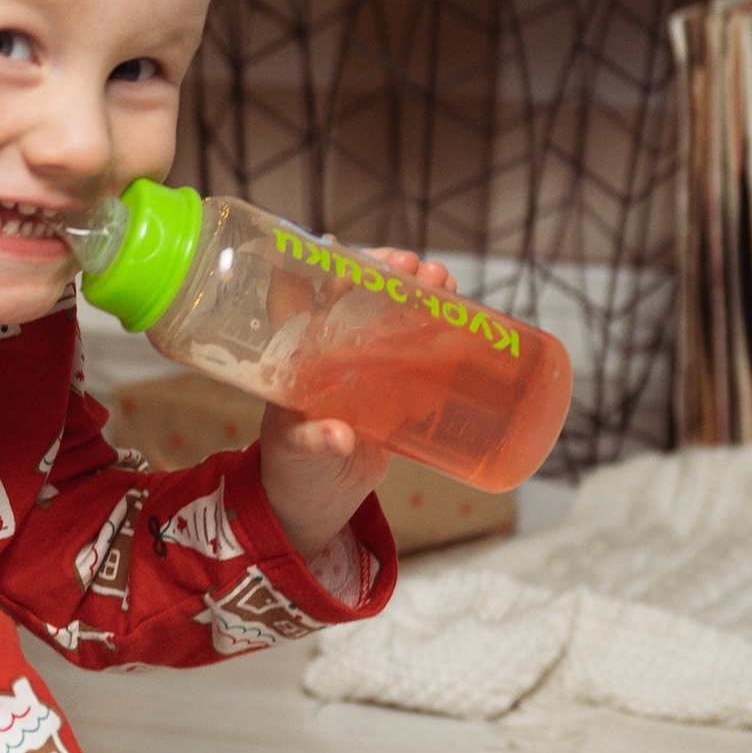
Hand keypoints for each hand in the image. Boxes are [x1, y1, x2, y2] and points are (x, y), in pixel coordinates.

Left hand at [257, 245, 451, 560]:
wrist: (316, 502)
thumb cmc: (292, 470)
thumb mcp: (298, 452)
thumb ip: (315, 442)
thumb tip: (338, 437)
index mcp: (301, 356)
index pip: (312, 297)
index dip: (331, 270)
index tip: (350, 250)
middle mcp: (333, 352)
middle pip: (361, 297)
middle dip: (388, 273)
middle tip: (414, 266)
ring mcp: (367, 367)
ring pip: (394, 316)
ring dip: (418, 292)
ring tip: (443, 279)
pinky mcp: (395, 388)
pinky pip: (418, 349)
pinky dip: (439, 327)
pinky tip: (459, 310)